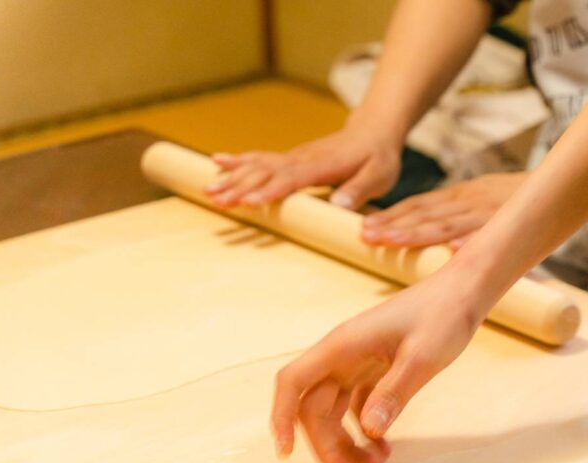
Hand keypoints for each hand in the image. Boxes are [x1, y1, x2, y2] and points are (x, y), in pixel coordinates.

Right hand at [205, 122, 400, 209]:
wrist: (373, 131)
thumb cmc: (378, 158)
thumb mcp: (379, 176)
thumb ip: (359, 190)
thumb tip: (340, 205)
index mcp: (324, 165)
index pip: (293, 179)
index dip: (270, 190)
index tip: (249, 201)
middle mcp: (302, 159)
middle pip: (266, 172)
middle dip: (240, 186)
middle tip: (216, 198)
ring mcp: (293, 157)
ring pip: (257, 166)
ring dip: (232, 177)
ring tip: (207, 189)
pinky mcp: (290, 159)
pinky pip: (259, 158)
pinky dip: (237, 160)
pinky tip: (215, 161)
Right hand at [270, 269, 484, 462]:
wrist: (464, 291)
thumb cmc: (443, 315)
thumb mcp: (422, 356)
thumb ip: (394, 392)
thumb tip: (368, 430)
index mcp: (342, 347)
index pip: (293, 383)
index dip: (280, 418)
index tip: (285, 454)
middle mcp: (342, 356)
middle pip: (315, 408)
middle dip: (328, 448)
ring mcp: (358, 362)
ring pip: (336, 411)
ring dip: (347, 443)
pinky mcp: (376, 369)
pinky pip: (358, 406)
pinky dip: (366, 430)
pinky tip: (384, 448)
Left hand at [360, 173, 527, 248]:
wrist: (560, 183)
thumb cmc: (517, 199)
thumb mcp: (483, 203)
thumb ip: (459, 220)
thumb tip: (436, 245)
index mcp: (460, 197)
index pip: (419, 206)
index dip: (393, 217)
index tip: (366, 229)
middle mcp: (468, 200)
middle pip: (426, 213)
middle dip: (394, 225)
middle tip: (367, 236)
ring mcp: (488, 209)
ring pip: (448, 222)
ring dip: (419, 233)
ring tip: (393, 241)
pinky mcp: (510, 218)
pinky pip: (489, 231)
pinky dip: (472, 239)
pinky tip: (455, 250)